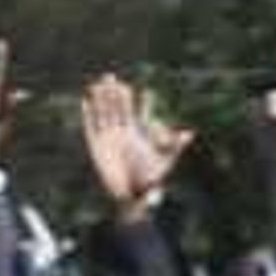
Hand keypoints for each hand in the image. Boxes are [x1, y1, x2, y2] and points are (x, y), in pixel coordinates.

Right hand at [80, 73, 191, 214]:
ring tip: (100, 82)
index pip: (142, 114)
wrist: (128, 198)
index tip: (147, 93)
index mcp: (139, 134)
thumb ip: (174, 147)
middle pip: (121, 108)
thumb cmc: (147, 184)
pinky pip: (91, 128)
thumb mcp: (163, 163)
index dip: (145, 103)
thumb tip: (190, 133)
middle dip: (117, 93)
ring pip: (106, 113)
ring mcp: (111, 138)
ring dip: (102, 98)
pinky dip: (88, 115)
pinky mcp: (97, 147)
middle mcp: (124, 133)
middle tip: (113, 77)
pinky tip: (86, 101)